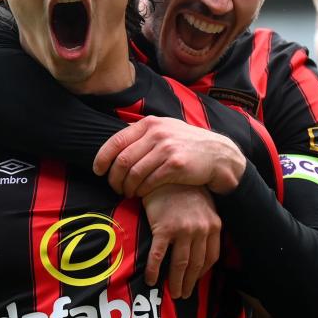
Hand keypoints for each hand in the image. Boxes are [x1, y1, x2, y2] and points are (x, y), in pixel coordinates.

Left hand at [93, 116, 245, 196]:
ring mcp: (166, 148)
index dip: (102, 158)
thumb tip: (116, 144)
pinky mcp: (175, 165)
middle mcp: (157, 133)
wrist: (219, 155)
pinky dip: (141, 191)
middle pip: (122, 160)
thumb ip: (143, 134)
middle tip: (115, 188)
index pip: (116, 141)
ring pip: (133, 173)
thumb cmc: (188, 146)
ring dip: (127, 187)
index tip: (98, 171)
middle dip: (114, 178)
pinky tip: (141, 194)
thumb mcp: (167, 130)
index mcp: (150, 123)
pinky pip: (149, 182)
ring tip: (128, 193)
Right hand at [141, 184, 221, 298]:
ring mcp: (183, 230)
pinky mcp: (164, 228)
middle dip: (189, 282)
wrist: (167, 171)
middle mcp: (201, 230)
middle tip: (182, 295)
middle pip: (195, 264)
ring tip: (171, 292)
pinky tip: (150, 280)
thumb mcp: (203, 204)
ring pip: (179, 264)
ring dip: (175, 282)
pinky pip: (158, 256)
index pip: (211, 257)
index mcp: (213, 225)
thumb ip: (204, 223)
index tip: (195, 280)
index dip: (202, 272)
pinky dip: (153, 270)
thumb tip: (201, 242)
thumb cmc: (182, 187)